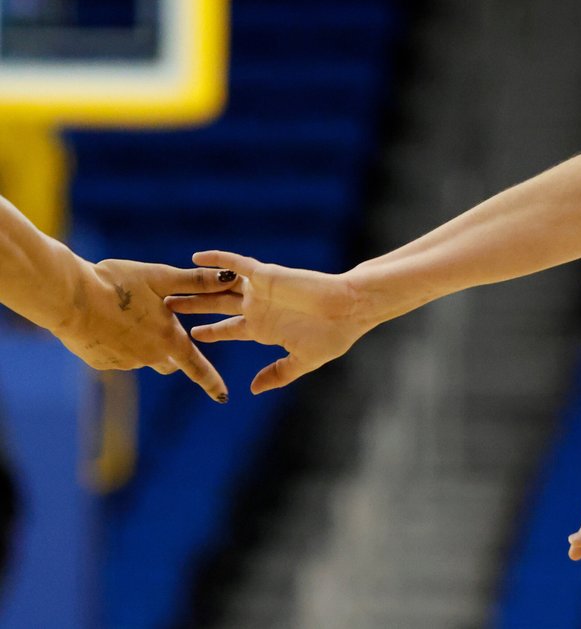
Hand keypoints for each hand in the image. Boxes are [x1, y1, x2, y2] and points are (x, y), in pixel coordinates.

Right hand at [51, 259, 233, 401]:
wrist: (69, 298)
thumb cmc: (118, 283)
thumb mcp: (161, 277)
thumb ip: (196, 282)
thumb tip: (231, 278)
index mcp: (168, 340)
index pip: (197, 367)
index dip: (211, 382)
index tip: (223, 397)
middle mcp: (148, 357)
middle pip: (169, 362)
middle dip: (172, 351)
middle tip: (162, 327)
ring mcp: (123, 363)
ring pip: (142, 357)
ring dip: (142, 343)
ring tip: (126, 314)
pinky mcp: (101, 363)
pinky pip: (118, 356)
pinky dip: (119, 343)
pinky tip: (107, 322)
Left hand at [166, 250, 373, 394]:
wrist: (350, 308)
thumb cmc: (333, 335)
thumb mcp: (302, 361)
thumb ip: (277, 373)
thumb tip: (251, 388)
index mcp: (265, 328)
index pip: (229, 329)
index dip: (210, 332)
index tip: (190, 335)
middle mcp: (259, 307)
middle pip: (217, 307)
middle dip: (193, 308)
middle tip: (165, 308)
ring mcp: (261, 290)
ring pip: (220, 286)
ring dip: (196, 286)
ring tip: (169, 287)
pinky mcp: (267, 274)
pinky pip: (238, 264)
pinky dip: (218, 260)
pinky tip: (197, 256)